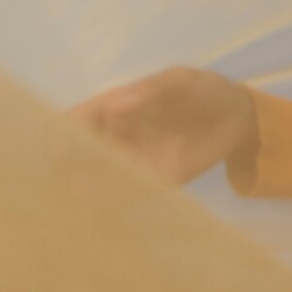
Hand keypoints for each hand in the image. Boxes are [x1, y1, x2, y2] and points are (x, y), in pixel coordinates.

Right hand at [67, 66, 256, 184]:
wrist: (237, 116)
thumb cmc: (203, 91)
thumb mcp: (181, 81)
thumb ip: (152, 91)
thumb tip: (115, 105)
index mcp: (113, 108)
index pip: (73, 122)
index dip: (58, 134)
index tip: (53, 147)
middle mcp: (115, 137)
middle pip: (76, 155)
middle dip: (65, 168)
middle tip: (63, 179)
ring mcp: (131, 161)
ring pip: (95, 178)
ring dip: (84, 190)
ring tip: (82, 197)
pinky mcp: (153, 181)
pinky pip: (126, 193)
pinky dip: (114, 203)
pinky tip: (108, 210)